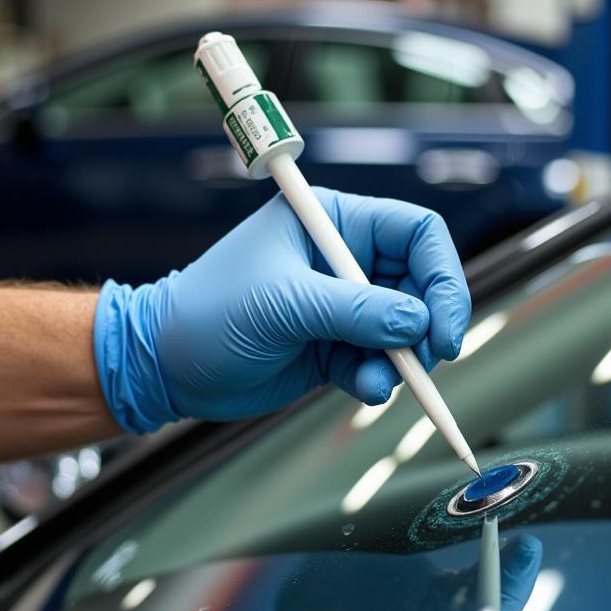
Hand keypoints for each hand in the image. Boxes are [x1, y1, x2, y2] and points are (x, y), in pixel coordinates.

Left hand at [93, 189, 470, 430]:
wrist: (168, 364)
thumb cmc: (212, 311)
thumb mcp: (285, 303)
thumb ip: (356, 311)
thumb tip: (419, 323)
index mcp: (334, 223)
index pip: (416, 232)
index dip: (442, 274)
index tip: (443, 323)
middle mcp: (346, 260)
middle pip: (422, 283)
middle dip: (430, 322)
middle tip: (431, 356)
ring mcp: (343, 306)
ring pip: (405, 329)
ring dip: (402, 359)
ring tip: (375, 381)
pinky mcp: (336, 347)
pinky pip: (379, 362)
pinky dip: (378, 379)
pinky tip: (361, 388)